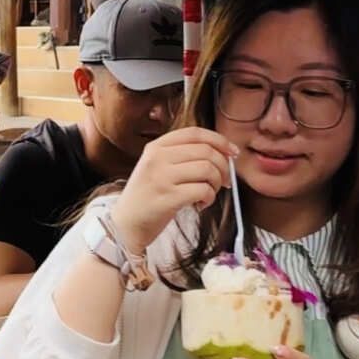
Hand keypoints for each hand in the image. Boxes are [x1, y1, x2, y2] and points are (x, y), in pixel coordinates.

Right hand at [108, 126, 234, 255]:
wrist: (125, 225)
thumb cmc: (148, 197)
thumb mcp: (157, 167)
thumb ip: (182, 156)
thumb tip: (223, 154)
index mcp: (156, 146)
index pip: (195, 133)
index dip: (219, 140)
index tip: (233, 153)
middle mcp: (157, 158)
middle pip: (206, 152)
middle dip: (223, 167)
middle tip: (224, 182)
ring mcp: (161, 177)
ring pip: (208, 169)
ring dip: (216, 184)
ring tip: (208, 194)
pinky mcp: (167, 198)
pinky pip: (202, 190)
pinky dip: (209, 198)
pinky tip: (200, 205)